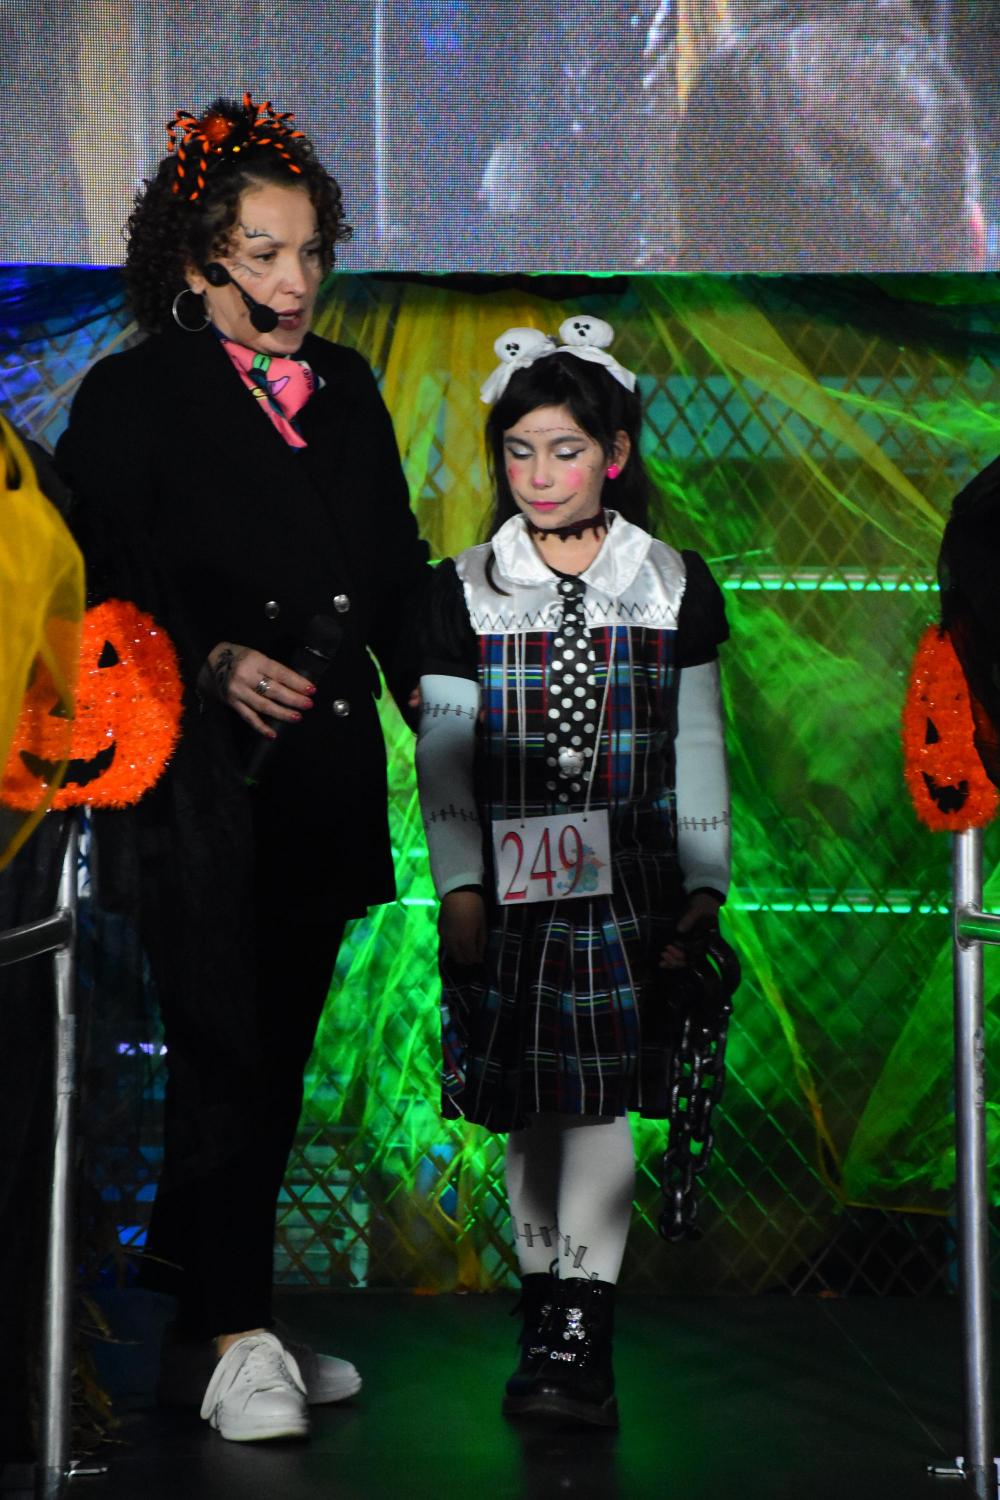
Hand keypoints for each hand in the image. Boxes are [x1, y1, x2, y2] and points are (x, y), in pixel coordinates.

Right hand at [200, 642, 315, 737]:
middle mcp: (245, 676)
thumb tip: (296, 684)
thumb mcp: (255, 655)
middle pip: (273, 690)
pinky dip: (261, 727)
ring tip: (297, 717)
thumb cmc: (238, 657)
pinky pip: (248, 717)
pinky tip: (272, 734)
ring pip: (263, 706)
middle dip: (293, 699)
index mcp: (254, 660)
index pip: (280, 673)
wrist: (208, 662)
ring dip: (282, 713)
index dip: (297, 682)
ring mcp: (237, 691)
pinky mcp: (231, 703)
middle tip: (308, 704)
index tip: (311, 689)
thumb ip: (271, 668)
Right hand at [439, 889, 486, 965]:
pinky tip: (457, 941)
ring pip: (450, 953)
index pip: (470, 959)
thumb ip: (481, 942)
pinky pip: (445, 944)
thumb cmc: (474, 907)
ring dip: (458, 954)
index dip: (477, 960)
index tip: (481, 958)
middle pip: (459, 959)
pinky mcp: (440, 930)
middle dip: (467, 960)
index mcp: (465, 941)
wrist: (458, 892)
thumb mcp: (482, 925)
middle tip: (474, 955)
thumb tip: (480, 955)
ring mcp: (444, 936)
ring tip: (466, 949)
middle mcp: (452, 942)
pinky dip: (452, 947)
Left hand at [659, 890, 721, 969]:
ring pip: (684, 961)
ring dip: (672, 961)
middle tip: (664, 952)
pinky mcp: (689, 946)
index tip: (670, 947)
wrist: (705, 901)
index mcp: (706, 939)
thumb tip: (680, 929)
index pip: (694, 953)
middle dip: (675, 958)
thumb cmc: (703, 906)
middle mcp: (702, 946)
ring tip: (662, 956)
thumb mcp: (698, 909)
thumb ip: (690, 919)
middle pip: (688, 960)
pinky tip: (663, 963)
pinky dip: (672, 962)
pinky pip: (681, 958)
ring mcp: (695, 947)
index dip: (681, 953)